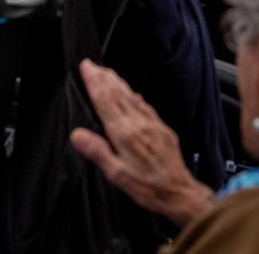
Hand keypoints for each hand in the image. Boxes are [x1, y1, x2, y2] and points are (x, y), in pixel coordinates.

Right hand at [70, 60, 213, 226]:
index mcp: (125, 133)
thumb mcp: (117, 174)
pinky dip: (134, 95)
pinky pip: (145, 106)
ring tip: (108, 73)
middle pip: (118, 94)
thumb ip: (97, 152)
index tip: (86, 67)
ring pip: (132, 97)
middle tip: (93, 64)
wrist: (181, 194)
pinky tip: (132, 94)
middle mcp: (139, 124)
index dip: (94, 82)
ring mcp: (153, 125)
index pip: (106, 101)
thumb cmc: (149, 187)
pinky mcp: (163, 130)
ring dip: (118, 83)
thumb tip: (77, 134)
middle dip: (104, 77)